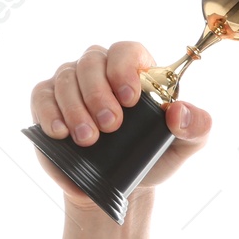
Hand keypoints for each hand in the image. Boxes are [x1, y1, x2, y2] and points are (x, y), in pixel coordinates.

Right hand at [30, 41, 212, 210]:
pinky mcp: (49, 104)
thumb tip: (179, 112)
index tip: (130, 98)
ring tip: (89, 138)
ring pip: (66, 78)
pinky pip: (41, 96)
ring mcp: (72, 86)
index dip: (125, 68)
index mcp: (136, 74)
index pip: (127, 51)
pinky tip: (59, 133)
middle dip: (99, 92)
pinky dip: (48, 113)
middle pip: (91, 62)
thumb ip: (197, 127)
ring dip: (75, 108)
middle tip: (110, 125)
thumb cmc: (155, 157)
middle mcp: (101, 72)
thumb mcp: (185, 146)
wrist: (125, 186)